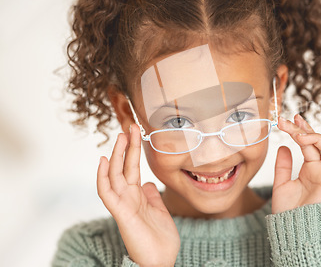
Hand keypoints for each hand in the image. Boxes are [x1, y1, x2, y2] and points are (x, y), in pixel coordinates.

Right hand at [97, 124, 179, 266]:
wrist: (160, 261)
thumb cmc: (160, 240)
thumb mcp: (160, 211)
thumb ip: (152, 196)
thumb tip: (149, 183)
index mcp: (138, 196)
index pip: (133, 168)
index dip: (134, 150)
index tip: (137, 132)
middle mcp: (128, 197)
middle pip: (124, 166)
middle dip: (126, 146)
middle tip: (130, 125)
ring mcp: (123, 204)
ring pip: (114, 174)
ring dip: (116, 154)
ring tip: (121, 135)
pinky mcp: (121, 213)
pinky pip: (107, 192)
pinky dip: (102, 177)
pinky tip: (103, 161)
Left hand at [271, 114, 320, 213]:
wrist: (290, 228)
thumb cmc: (287, 211)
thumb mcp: (281, 183)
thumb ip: (283, 165)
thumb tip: (284, 146)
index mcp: (309, 168)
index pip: (307, 144)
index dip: (298, 130)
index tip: (286, 121)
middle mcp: (320, 169)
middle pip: (316, 142)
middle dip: (303, 129)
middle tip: (288, 121)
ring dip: (314, 137)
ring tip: (298, 134)